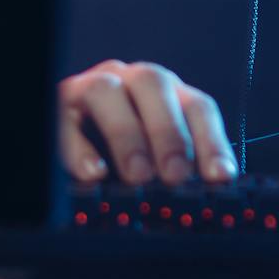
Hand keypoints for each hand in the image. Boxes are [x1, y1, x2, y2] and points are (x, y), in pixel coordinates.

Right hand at [59, 59, 237, 186]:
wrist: (72, 137)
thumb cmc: (122, 153)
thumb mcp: (155, 159)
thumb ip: (176, 170)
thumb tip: (204, 198)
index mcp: (166, 94)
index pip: (196, 106)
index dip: (211, 140)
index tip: (220, 177)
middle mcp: (131, 81)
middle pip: (154, 84)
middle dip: (168, 131)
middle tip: (175, 175)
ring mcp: (91, 86)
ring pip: (107, 90)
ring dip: (126, 134)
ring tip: (138, 176)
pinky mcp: (59, 105)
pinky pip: (64, 117)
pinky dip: (79, 147)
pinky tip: (94, 175)